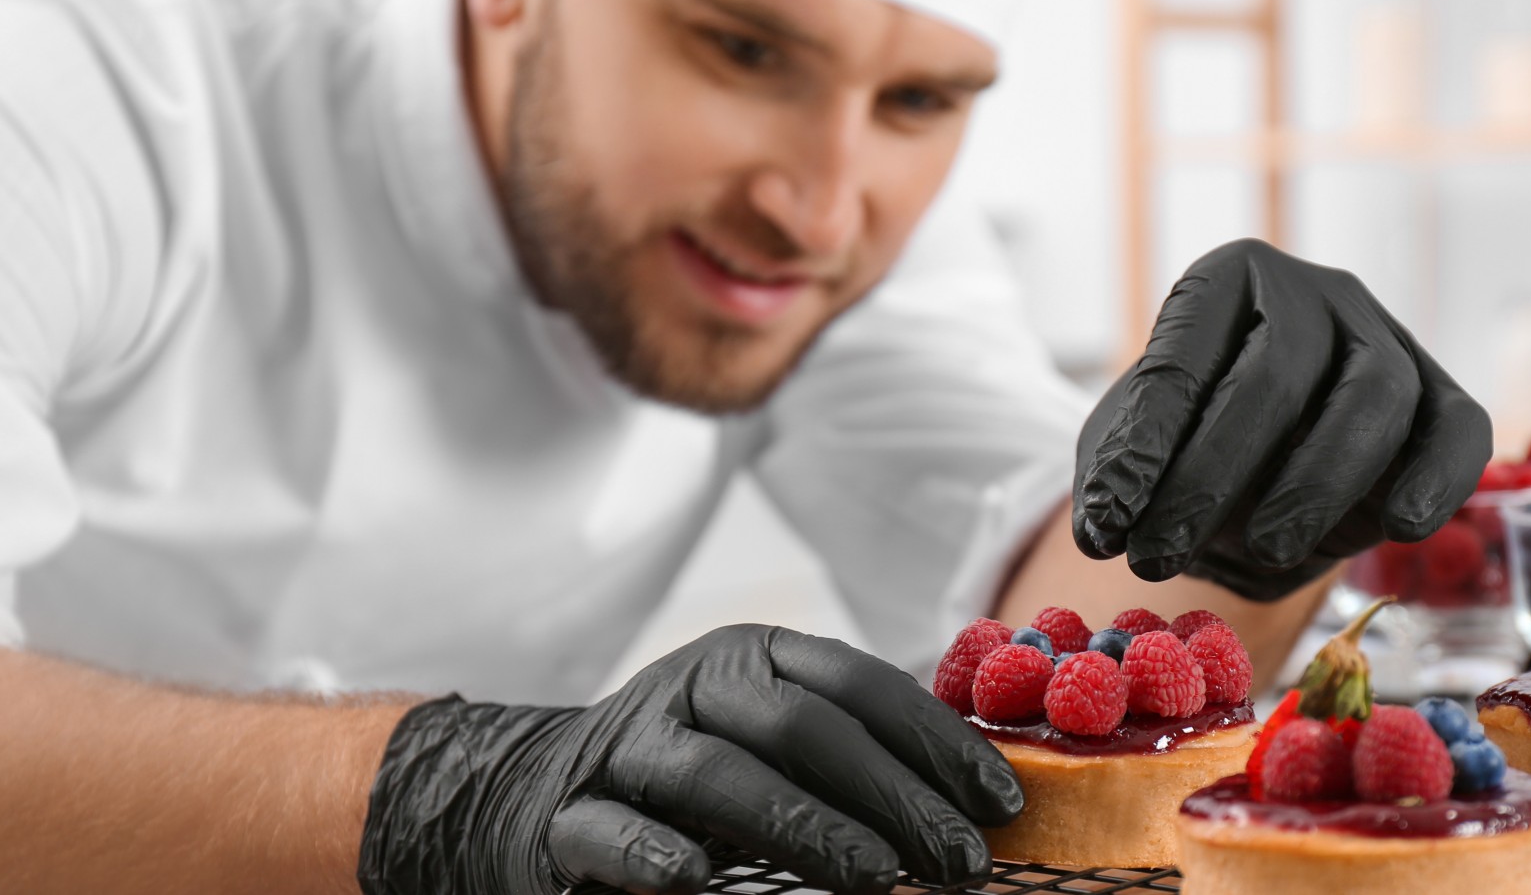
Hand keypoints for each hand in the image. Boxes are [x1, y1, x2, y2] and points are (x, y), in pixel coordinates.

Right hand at [358, 625, 1021, 894]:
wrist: (529, 792)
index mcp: (753, 659)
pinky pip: (612, 832)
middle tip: (959, 860)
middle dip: (891, 794)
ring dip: (804, 826)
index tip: (1000, 802)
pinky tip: (700, 882)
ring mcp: (627, 747)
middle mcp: (693, 686)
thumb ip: (850, 753)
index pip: (857, 684)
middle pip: (801, 727)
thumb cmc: (691, 777)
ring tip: (878, 876)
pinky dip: (656, 856)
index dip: (934, 739)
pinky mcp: (566, 816)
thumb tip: (978, 795)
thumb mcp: (766, 740)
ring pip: (718, 775)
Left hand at [1073, 239, 1490, 600]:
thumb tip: (1105, 522)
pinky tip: (1400, 527)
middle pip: (1278, 370)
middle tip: (1161, 555)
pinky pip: (1459, 429)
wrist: (1269, 464)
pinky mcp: (1445, 397)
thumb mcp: (1138, 452)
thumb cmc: (1194, 444)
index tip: (1106, 525)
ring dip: (1317, 482)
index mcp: (1226, 281)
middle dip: (1214, 474)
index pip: (1183, 358)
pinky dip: (1437, 478)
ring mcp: (1388, 338)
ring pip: (1375, 395)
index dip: (1143, 447)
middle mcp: (1313, 295)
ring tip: (1263, 551)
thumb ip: (1115, 475)